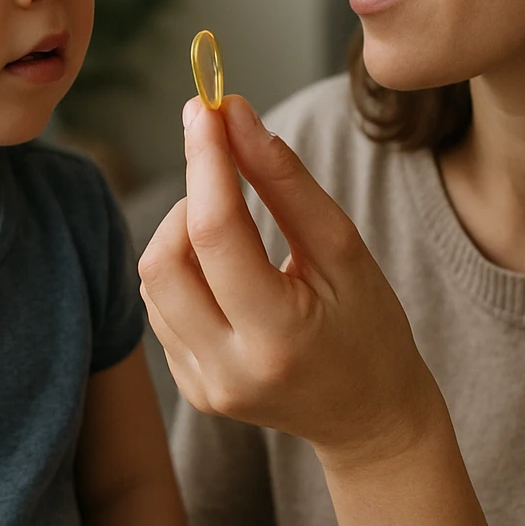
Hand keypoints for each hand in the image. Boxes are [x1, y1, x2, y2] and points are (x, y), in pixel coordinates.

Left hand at [138, 94, 444, 468]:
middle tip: (225, 173)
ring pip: (153, 280)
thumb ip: (285, 181)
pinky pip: (159, 307)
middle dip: (188, 198)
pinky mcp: (189, 387)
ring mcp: (202, 385)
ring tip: (237, 229)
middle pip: (162, 259)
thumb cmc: (370, 326)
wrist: (371, 417)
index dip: (206, 159)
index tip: (207, 108)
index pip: (216, 232)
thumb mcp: (344, 249)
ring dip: (183, 233)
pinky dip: (184, 269)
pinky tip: (227, 270)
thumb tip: (234, 114)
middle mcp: (228, 370)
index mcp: (277, 338)